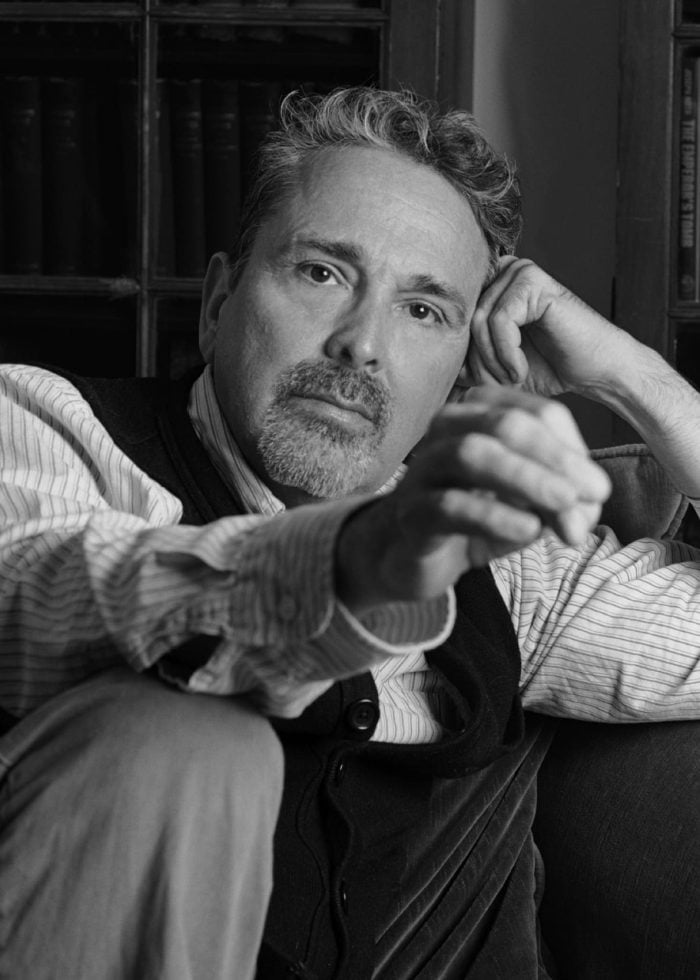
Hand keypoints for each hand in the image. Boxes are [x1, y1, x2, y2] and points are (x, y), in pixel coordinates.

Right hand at [336, 386, 610, 612]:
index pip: (537, 414)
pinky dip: (496, 516)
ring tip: (563, 506)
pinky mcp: (411, 514)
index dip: (574, 449)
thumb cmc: (474, 519)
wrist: (411, 556)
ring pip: (473, 454)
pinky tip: (528, 531)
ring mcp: (424, 470)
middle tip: (591, 497)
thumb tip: (589, 503)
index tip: (597, 492)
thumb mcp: (527, 504)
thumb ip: (559, 498)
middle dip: (556, 459)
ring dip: (527, 479)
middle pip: (506, 424)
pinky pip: (451, 505)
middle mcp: (446, 430)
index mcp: (479, 414)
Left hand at [464, 257, 631, 399]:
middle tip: (500, 386)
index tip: (478, 385)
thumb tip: (424, 365)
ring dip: (493, 362)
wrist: (595, 371)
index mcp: (487, 287)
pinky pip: (500, 321)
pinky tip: (522, 370)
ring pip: (478, 323)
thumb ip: (461, 360)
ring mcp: (517, 272)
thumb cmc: (546, 369)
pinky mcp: (532, 280)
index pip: (450, 322)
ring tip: (513, 378)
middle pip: (462, 323)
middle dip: (477, 364)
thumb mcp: (491, 367)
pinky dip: (508, 355)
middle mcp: (500, 272)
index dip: (460, 359)